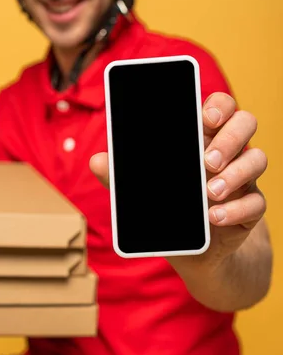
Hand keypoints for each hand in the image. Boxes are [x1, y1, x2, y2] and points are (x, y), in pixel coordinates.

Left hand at [90, 92, 266, 261]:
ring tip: (210, 192)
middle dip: (230, 138)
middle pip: (245, 123)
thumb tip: (96, 160)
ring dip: (236, 173)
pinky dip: (237, 210)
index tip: (205, 116)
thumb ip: (121, 174)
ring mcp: (243, 178)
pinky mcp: (251, 208)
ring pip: (258, 159)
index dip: (218, 105)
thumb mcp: (142, 189)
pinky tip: (215, 217)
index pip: (219, 107)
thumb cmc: (168, 205)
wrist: (192, 249)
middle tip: (206, 161)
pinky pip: (257, 203)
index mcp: (202, 137)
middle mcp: (227, 151)